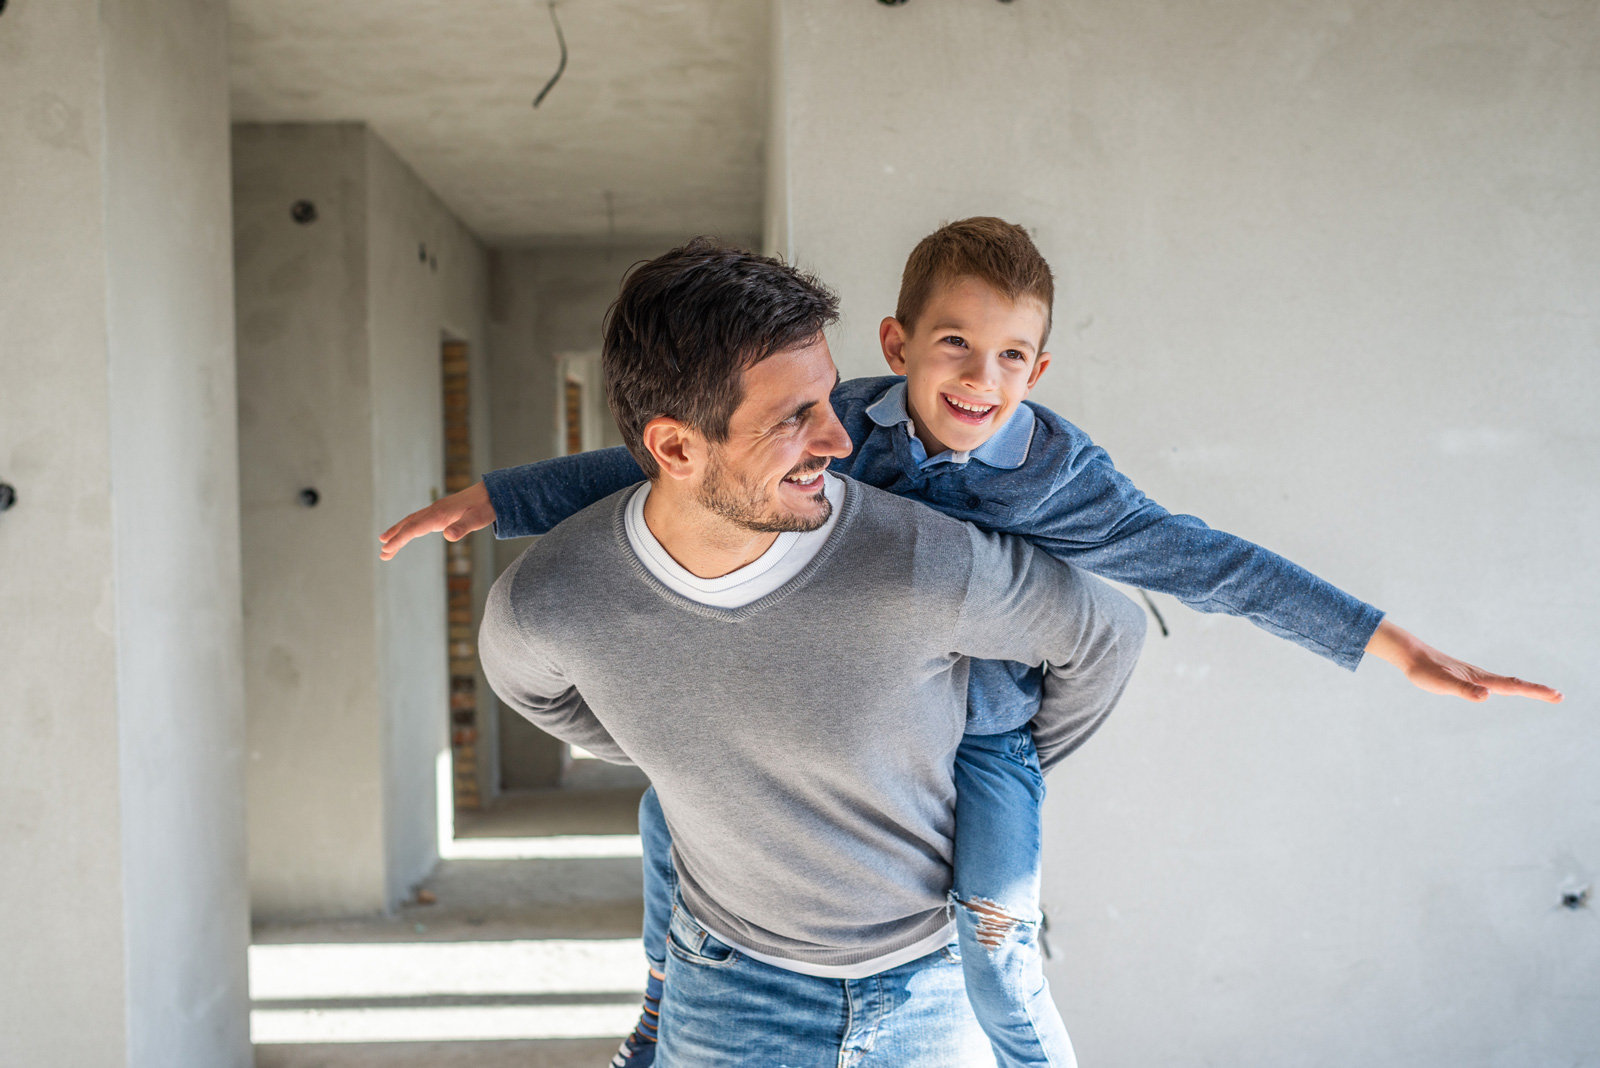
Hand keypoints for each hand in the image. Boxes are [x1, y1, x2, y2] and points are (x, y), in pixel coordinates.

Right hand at [379, 482, 493, 559]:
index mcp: (439, 514)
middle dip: (394, 538)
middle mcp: (434, 511)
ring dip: (399, 533)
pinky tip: (407, 534)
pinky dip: (409, 528)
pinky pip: (420, 521)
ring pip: (412, 522)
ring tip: (386, 545)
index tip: (386, 550)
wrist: (492, 493)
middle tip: (382, 552)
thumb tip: (447, 536)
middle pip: (408, 525)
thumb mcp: (477, 519)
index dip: (399, 539)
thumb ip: (462, 527)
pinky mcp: (441, 512)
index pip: (413, 528)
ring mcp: (437, 510)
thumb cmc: (486, 507)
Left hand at [1364, 619, 1562, 702]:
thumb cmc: (1425, 670)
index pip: (1513, 686)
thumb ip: (1464, 690)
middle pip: (1515, 684)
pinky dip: (1509, 687)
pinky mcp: (1467, 677)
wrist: (1412, 655)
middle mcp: (1482, 677)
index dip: (1535, 691)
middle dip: (1537, 691)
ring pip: (1506, 683)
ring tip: (1543, 693)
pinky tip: (1505, 690)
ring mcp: (1475, 676)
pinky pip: (1494, 683)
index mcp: (1480, 679)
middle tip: (1560, 696)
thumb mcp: (1443, 683)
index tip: (1556, 695)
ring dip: (1526, 688)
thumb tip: (1486, 696)